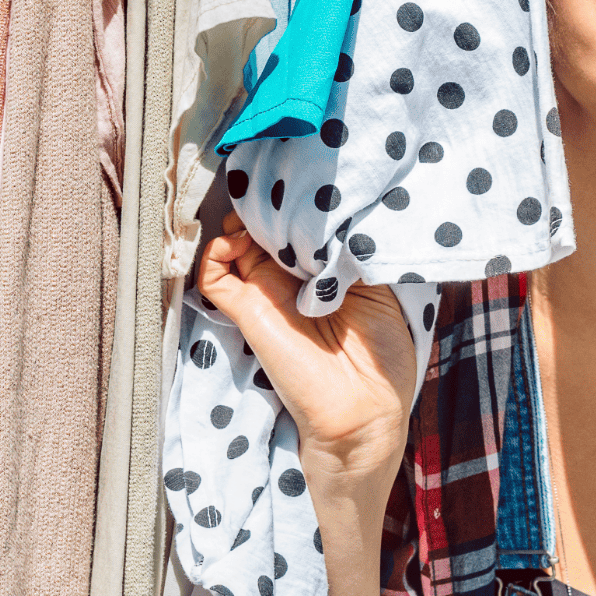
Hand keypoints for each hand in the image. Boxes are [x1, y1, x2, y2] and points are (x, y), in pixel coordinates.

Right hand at [195, 211, 417, 492]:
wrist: (365, 410)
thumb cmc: (382, 356)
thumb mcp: (379, 288)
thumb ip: (351, 251)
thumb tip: (333, 214)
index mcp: (322, 274)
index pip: (298, 230)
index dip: (295, 207)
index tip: (301, 185)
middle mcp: (289, 280)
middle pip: (264, 230)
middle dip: (266, 208)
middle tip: (278, 195)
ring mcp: (263, 295)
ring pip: (233, 244)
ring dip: (241, 223)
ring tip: (258, 218)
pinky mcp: (246, 311)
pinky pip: (213, 275)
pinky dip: (215, 252)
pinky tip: (238, 242)